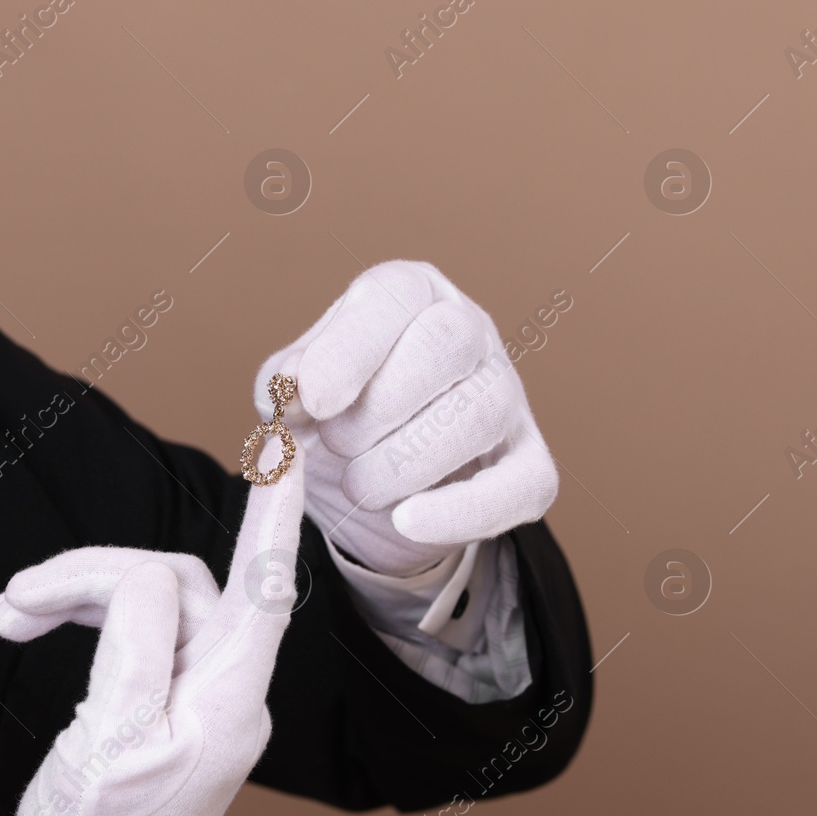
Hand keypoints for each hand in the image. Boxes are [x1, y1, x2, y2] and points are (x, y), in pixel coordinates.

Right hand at [0, 444, 307, 815]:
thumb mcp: (110, 737)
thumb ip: (136, 642)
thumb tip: (144, 575)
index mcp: (228, 699)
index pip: (265, 584)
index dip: (274, 511)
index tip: (286, 450)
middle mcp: (225, 691)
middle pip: (173, 582)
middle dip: (92, 572)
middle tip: (17, 598)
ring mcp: (195, 698)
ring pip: (145, 600)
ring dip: (75, 594)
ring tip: (10, 615)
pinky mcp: (163, 704)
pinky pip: (131, 633)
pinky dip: (80, 619)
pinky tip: (29, 627)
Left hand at [254, 260, 557, 575]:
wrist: (366, 489)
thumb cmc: (333, 417)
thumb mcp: (295, 392)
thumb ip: (286, 382)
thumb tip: (293, 385)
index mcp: (411, 295)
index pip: (395, 294)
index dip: (350, 348)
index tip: (312, 400)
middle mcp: (472, 333)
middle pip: (448, 342)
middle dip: (380, 404)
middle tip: (336, 444)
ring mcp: (509, 398)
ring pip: (479, 413)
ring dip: (403, 461)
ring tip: (357, 484)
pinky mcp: (531, 466)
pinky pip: (520, 486)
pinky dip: (461, 511)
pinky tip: (406, 521)